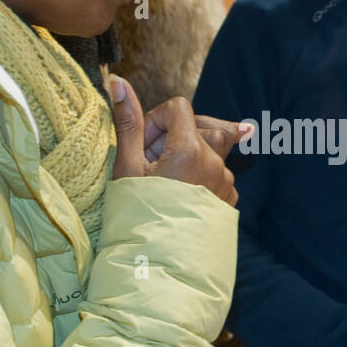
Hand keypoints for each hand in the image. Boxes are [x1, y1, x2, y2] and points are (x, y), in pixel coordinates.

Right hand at [107, 73, 238, 205]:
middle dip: (176, 136)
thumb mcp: (127, 167)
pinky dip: (201, 177)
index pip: (179, 107)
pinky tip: (181, 197)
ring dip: (190, 156)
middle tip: (154, 165)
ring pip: (211, 150)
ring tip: (167, 184)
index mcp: (191, 149)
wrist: (157, 266)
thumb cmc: (137, 216)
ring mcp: (226, 183)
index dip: (157, 121)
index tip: (143, 148)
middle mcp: (216, 163)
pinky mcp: (230, 201)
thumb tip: (117, 80)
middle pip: (200, 125)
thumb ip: (127, 122)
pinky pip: (218, 174)